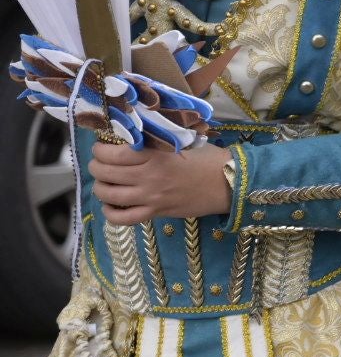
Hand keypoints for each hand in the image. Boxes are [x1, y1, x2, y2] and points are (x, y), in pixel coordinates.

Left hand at [89, 141, 231, 225]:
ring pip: (108, 195)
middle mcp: (149, 176)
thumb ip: (156, 140)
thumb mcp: (182, 142)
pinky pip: (122, 219)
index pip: (112, 153)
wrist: (229, 183)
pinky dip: (110, 213)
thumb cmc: (208, 159)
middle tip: (100, 162)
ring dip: (100, 187)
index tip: (102, 147)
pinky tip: (111, 205)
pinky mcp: (156, 213)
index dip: (99, 149)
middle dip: (96, 166)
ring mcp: (151, 197)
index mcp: (155, 155)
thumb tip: (132, 137)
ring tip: (104, 182)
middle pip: (105, 173)